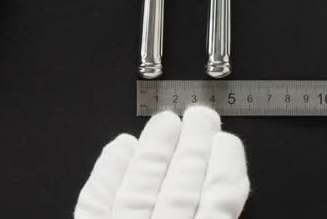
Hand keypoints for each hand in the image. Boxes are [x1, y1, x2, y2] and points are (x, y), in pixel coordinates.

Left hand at [74, 107, 248, 218]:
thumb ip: (214, 215)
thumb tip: (222, 185)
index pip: (217, 208)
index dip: (225, 172)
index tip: (228, 144)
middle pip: (180, 189)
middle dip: (194, 147)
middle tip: (201, 117)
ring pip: (141, 187)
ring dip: (157, 149)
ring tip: (168, 121)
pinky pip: (97, 201)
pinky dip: (109, 171)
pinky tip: (121, 146)